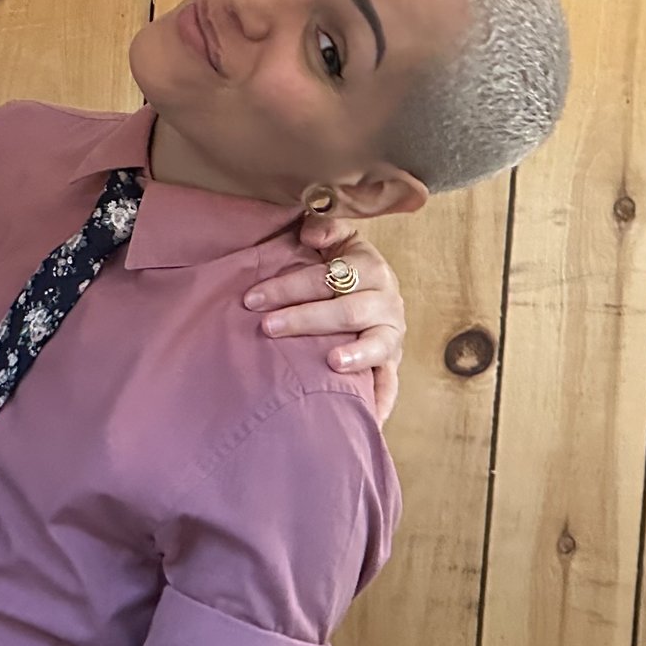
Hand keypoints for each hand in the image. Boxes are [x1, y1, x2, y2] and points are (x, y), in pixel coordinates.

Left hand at [242, 217, 405, 423]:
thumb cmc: (341, 265)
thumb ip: (324, 228)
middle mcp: (386, 300)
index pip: (329, 276)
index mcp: (370, 267)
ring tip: (331, 362)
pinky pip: (391, 383)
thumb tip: (310, 233)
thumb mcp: (336, 239)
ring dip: (354, 353)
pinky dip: (382, 401)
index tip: (253, 298)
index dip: (289, 286)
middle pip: (347, 310)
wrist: (372, 289)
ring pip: (376, 343)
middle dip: (305, 319)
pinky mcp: (392, 361)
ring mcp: (392, 333)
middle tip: (268, 327)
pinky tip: (369, 418)